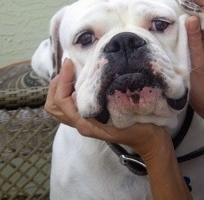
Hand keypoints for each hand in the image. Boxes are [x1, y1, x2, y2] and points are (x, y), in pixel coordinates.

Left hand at [44, 59, 170, 158]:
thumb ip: (106, 106)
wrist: (150, 140)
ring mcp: (86, 122)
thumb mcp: (124, 115)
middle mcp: (82, 124)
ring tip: (70, 72)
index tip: (71, 63)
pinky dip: (68, 92)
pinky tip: (80, 80)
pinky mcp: (92, 118)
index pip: (62, 102)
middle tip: (67, 67)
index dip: (63, 81)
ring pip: (59, 108)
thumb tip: (88, 88)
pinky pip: (70, 105)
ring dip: (59, 89)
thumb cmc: (140, 128)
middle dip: (55, 85)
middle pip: (53, 106)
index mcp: (86, 124)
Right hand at [167, 0, 203, 112]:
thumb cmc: (203, 83)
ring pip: (192, 9)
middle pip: (199, 2)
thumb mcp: (198, 62)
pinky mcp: (191, 39)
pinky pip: (185, 19)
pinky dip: (175, 9)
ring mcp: (199, 34)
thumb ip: (195, 40)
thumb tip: (192, 16)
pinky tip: (164, 7)